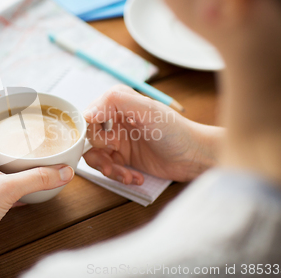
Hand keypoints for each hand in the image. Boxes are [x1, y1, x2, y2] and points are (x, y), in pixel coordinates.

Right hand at [83, 85, 222, 184]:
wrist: (195, 157)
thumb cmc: (175, 131)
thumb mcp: (147, 110)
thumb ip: (115, 102)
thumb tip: (86, 114)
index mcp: (118, 102)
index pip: (89, 114)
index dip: (91, 130)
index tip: (104, 142)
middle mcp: (115, 120)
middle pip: (89, 137)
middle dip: (99, 153)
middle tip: (114, 160)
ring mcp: (119, 141)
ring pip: (95, 156)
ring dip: (108, 168)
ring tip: (124, 175)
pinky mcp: (124, 159)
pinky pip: (109, 168)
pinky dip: (119, 175)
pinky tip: (135, 177)